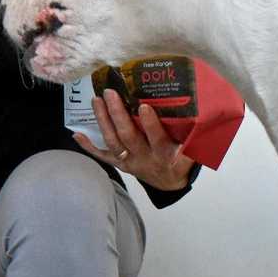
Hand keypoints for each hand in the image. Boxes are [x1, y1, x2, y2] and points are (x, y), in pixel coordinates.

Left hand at [73, 89, 195, 190]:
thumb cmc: (180, 159)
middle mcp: (144, 158)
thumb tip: (201, 111)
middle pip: (128, 136)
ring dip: (103, 121)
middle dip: (118, 114)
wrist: (169, 183)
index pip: (157, 138)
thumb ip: (194, 136)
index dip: (150, 124)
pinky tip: (76, 134)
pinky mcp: (119, 164)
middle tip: (110, 93)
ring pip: (113, 142)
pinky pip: (102, 156)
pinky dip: (88, 146)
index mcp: (164, 154)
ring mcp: (129, 162)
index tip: (143, 106)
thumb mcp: (192, 151)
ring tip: (96, 100)